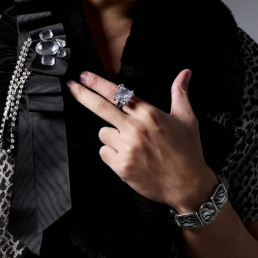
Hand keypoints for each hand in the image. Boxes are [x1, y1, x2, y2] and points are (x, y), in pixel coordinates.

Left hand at [65, 70, 217, 212]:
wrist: (188, 185)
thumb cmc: (188, 151)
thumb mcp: (187, 119)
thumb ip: (180, 93)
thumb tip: (185, 72)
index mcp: (149, 114)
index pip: (118, 93)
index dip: (97, 83)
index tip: (83, 75)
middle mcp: (136, 129)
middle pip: (100, 107)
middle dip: (82, 94)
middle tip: (69, 85)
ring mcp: (127, 148)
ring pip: (103, 133)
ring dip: (111, 136)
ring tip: (132, 145)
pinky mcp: (121, 166)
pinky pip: (104, 152)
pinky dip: (112, 154)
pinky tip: (129, 157)